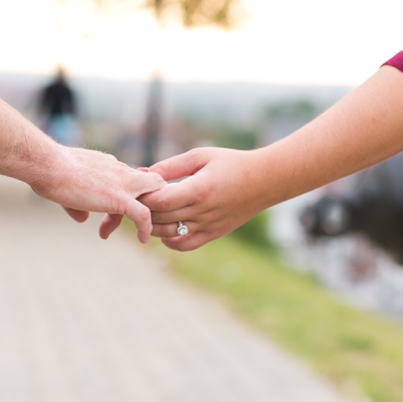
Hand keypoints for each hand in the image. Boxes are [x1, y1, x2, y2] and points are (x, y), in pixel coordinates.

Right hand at [30, 148, 164, 242]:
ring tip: (142, 235)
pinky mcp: (120, 198)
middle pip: (149, 185)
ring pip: (154, 196)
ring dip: (149, 216)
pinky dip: (146, 228)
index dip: (126, 197)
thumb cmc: (50, 173)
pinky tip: (143, 240)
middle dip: (147, 202)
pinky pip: (143, 215)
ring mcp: (123, 183)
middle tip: (134, 223)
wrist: (48, 165)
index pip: (128, 180)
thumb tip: (83, 218)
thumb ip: (78, 204)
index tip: (113, 212)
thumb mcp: (67, 188)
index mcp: (109, 165)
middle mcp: (120, 170)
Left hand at [137, 147, 266, 250]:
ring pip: (168, 233)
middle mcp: (202, 211)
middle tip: (137, 200)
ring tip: (147, 213)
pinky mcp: (213, 234)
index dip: (145, 196)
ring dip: (153, 225)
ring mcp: (208, 225)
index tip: (139, 188)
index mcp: (199, 189)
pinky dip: (170, 241)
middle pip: (161, 217)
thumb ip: (172, 165)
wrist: (264, 181)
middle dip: (144, 209)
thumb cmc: (231, 163)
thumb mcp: (201, 156)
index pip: (160, 200)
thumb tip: (145, 173)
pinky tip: (165, 231)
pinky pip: (185, 245)